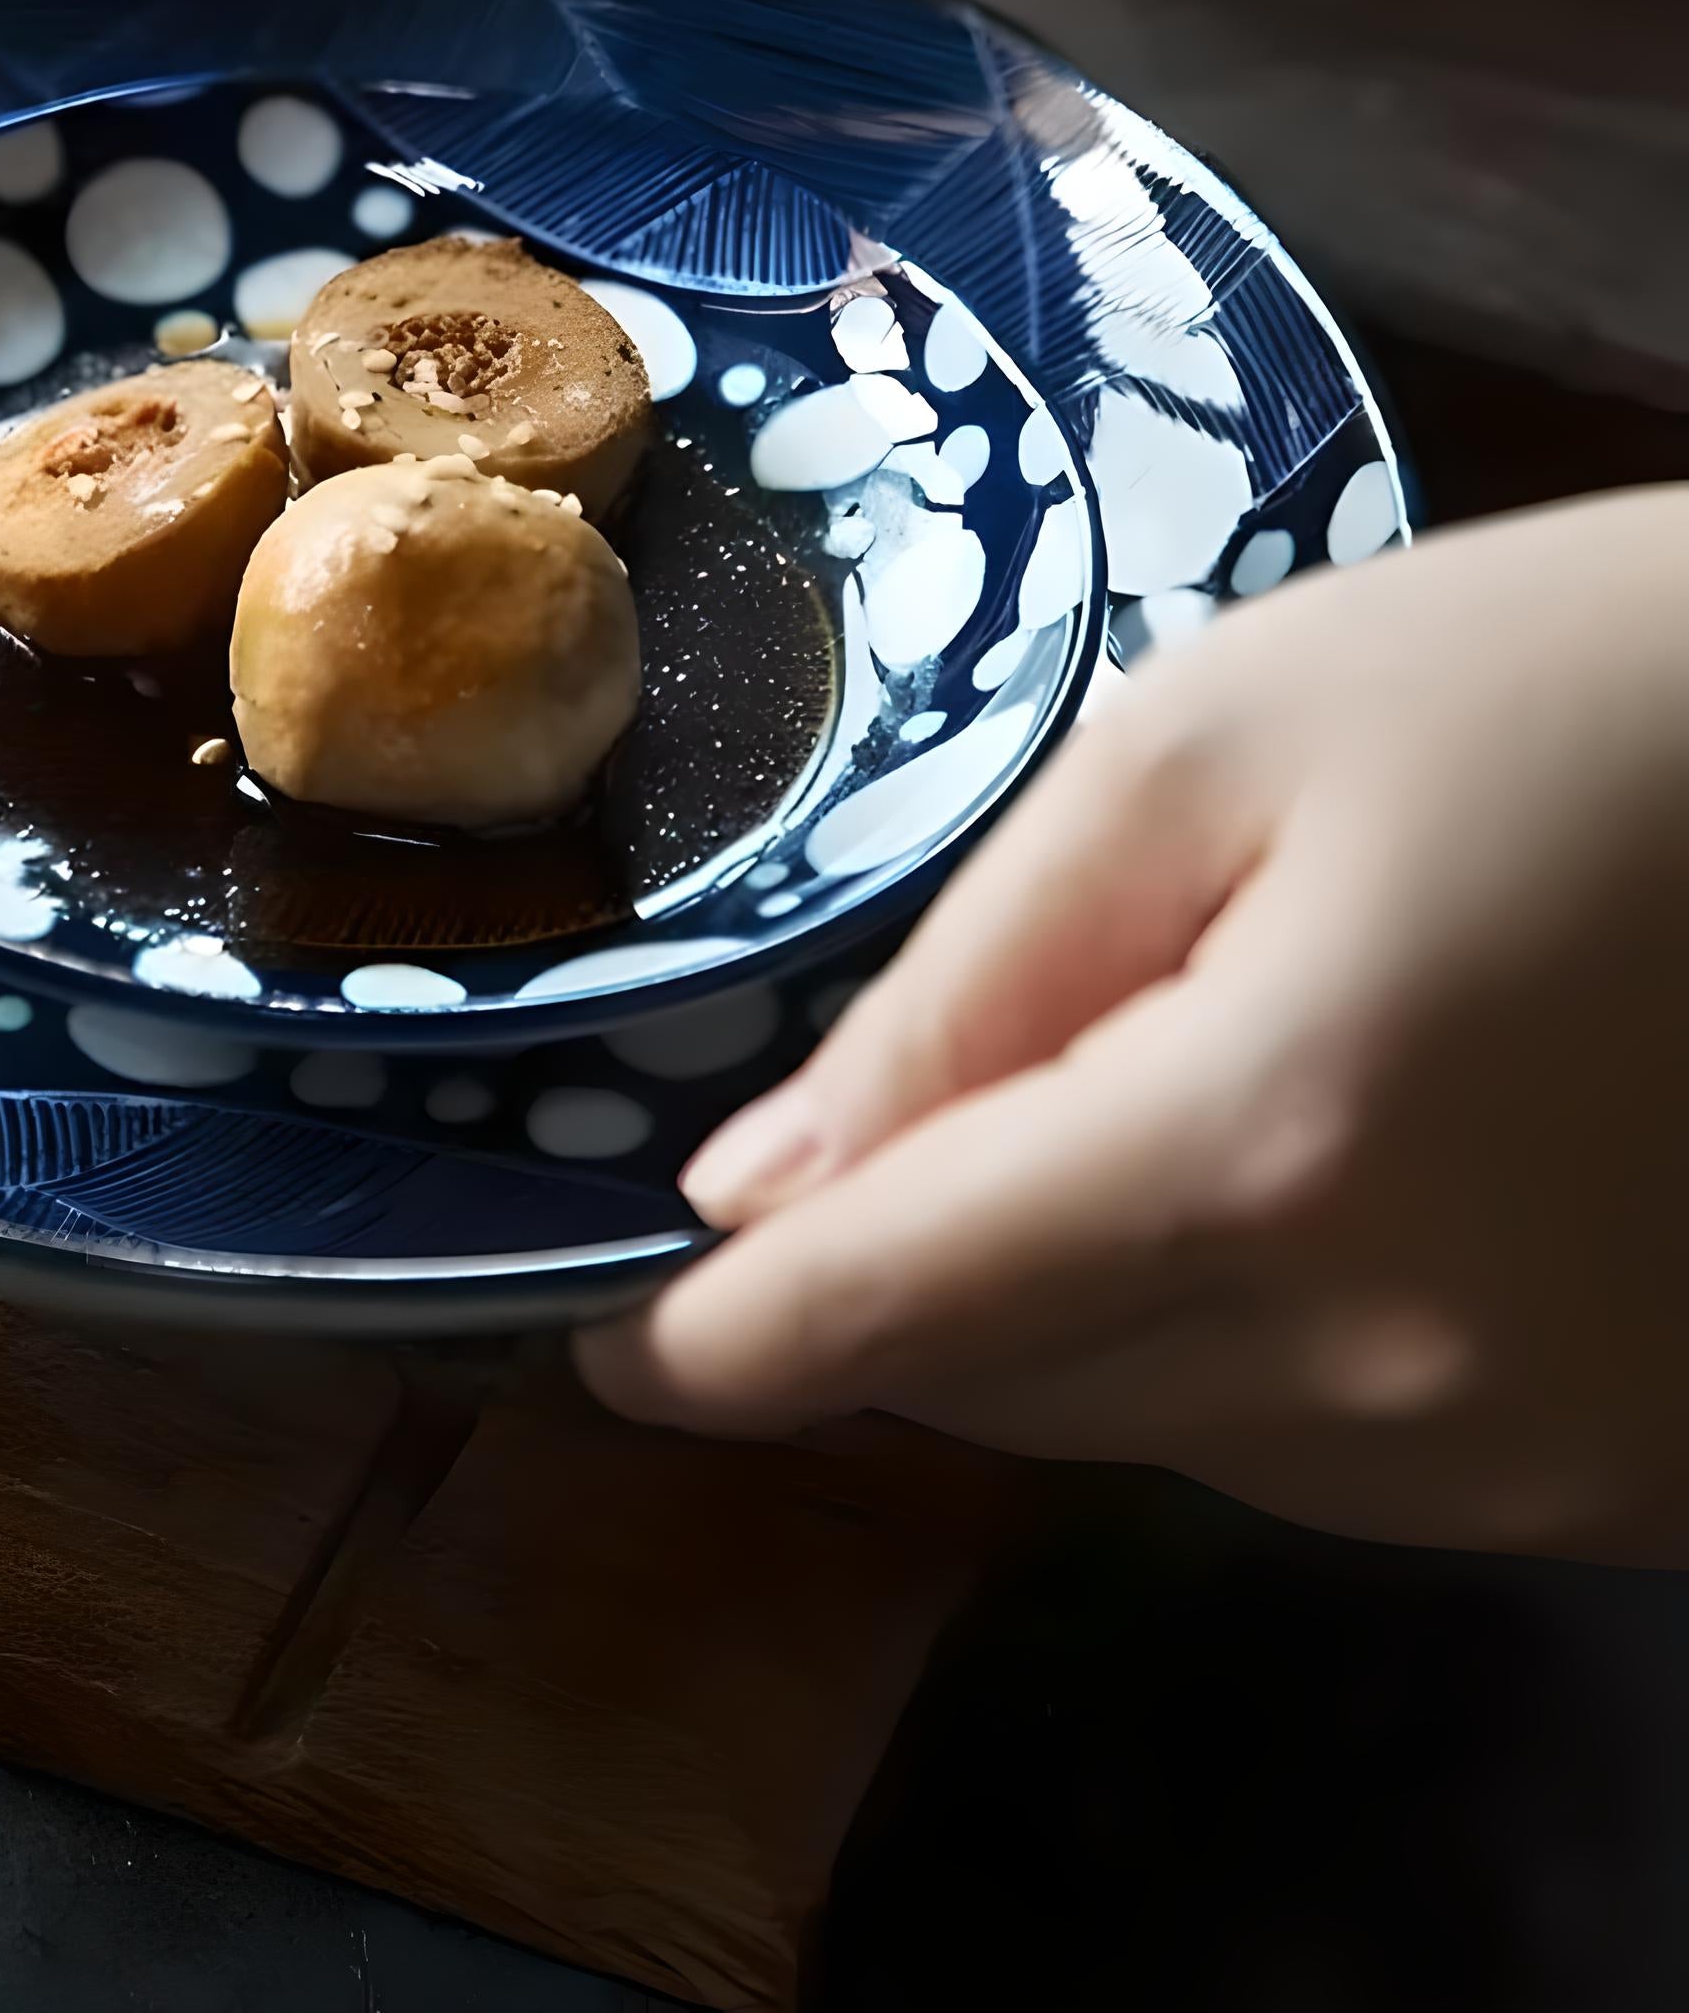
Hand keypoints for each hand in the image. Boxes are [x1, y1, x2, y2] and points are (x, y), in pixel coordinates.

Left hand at [577, 490, 1688, 1563]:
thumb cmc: (1547, 686)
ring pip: (1160, 1431)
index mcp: (1262, 1154)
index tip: (590, 1347)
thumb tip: (759, 1189)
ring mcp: (1532, 1463)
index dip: (711, 1347)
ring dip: (1082, 1303)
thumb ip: (965, 979)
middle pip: (1010, 1389)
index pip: (890, 1316)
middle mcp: (1394, 1373)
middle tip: (876, 1130)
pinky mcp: (1629, 1489)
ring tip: (1158, 1081)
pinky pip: (1333, 1459)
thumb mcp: (1212, 741)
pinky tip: (1317, 1166)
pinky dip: (1250, 1341)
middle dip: (901, 1279)